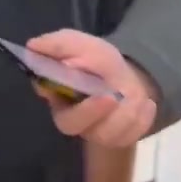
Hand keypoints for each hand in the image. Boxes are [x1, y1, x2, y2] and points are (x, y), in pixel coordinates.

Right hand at [24, 29, 157, 147]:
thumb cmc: (93, 60)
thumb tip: (34, 47)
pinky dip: (143, 119)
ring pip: (108, 134)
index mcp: (55, 97)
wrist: (121, 75)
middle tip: (110, 97)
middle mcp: (73, 119)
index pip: (47, 99)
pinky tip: (146, 104)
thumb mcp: (77, 43)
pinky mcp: (120, 138)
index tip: (74, 79)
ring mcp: (96, 132)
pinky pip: (132, 135)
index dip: (59, 95)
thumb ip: (57, 44)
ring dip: (126, 113)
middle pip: (74, 125)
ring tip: (137, 95)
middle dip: (90, 112)